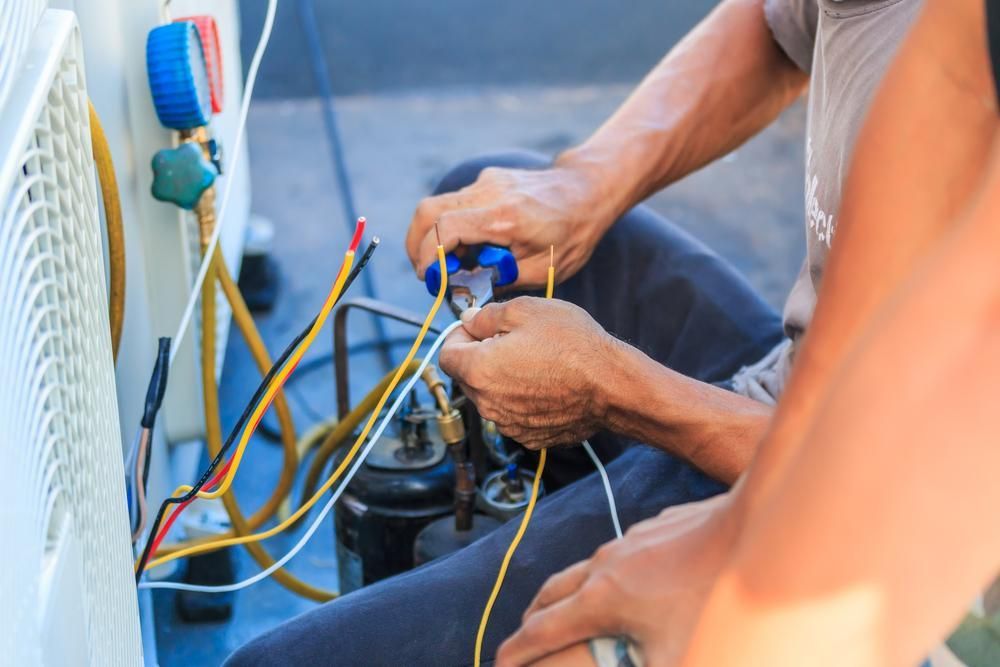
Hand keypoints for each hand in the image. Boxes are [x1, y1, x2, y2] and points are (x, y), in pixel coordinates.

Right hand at [406, 162, 615, 288]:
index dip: (429, 256)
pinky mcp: (488, 179)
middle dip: (417, 245)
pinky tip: (473, 245)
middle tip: (427, 273)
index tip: (431, 279)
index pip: (445, 228)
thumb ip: (501, 279)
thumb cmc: (572, 233)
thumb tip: (467, 289)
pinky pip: (456, 203)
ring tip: (455, 262)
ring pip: (437, 205)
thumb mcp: (542, 270)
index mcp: (504, 217)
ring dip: (434, 236)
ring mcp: (487, 182)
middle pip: (427, 211)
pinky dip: (452, 226)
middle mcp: (490, 193)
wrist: (588, 192)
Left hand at [438, 297, 618, 447]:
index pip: (446, 355)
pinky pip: (514, 414)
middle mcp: (487, 404)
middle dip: (481, 357)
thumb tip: (470, 321)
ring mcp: (509, 424)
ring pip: (491, 397)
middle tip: (513, 340)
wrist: (611, 385)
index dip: (459, 337)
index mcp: (478, 370)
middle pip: (468, 377)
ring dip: (502, 380)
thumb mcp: (526, 310)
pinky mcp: (530, 437)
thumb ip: (488, 316)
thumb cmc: (572, 345)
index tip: (477, 328)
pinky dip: (522, 400)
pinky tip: (547, 384)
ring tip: (536, 362)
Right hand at [496, 493, 736, 666]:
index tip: (499, 665)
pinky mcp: (652, 530)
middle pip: (550, 594)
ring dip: (564, 595)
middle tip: (525, 640)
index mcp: (602, 600)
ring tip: (568, 613)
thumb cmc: (717, 598)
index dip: (517, 654)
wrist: (751, 529)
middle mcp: (605, 566)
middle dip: (531, 621)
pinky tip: (625, 586)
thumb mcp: (676, 657)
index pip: (542, 631)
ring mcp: (628, 543)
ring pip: (580, 570)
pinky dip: (599, 576)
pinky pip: (612, 556)